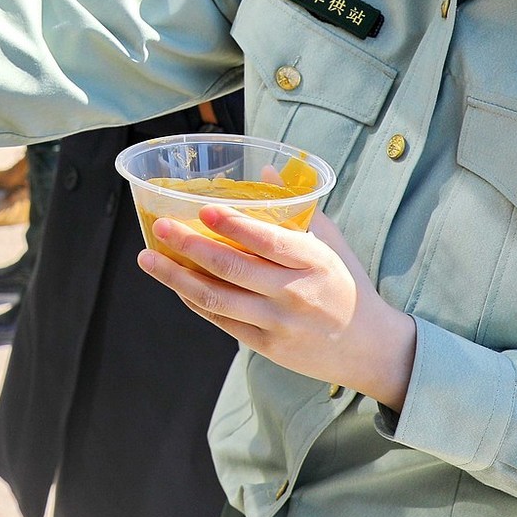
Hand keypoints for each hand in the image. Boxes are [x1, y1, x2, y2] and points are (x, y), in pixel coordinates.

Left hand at [138, 209, 417, 409]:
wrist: (367, 347)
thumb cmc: (345, 283)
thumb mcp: (331, 241)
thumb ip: (298, 208)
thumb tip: (267, 169)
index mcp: (313, 261)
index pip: (268, 241)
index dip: (233, 225)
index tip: (203, 208)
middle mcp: (294, 294)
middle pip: (232, 269)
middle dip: (190, 247)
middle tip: (161, 227)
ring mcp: (277, 323)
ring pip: (217, 299)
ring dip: (177, 278)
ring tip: (149, 258)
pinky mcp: (265, 345)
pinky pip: (221, 321)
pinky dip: (194, 300)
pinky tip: (175, 283)